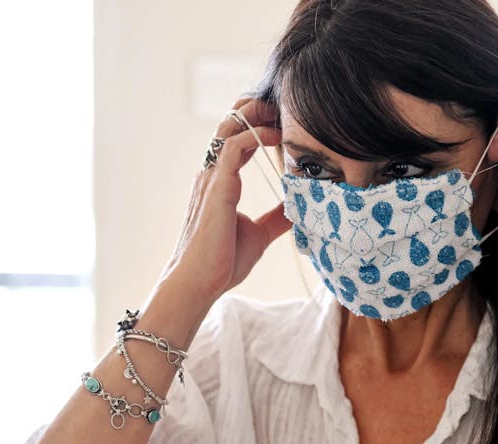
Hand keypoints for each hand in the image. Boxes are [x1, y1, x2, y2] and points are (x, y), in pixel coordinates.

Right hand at [157, 96, 290, 306]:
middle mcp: (212, 174)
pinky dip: (255, 135)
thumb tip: (297, 209)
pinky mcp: (217, 187)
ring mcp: (211, 178)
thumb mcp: (259, 234)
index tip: (285, 123)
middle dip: (256, 110)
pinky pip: (233, 147)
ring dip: (256, 114)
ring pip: (228, 128)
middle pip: (229, 125)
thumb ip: (276, 218)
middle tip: (284, 107)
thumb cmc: (222, 262)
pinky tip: (277, 138)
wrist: (200, 283)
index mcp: (220, 182)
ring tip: (281, 111)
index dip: (259, 127)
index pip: (237, 141)